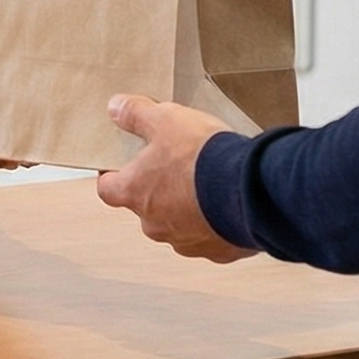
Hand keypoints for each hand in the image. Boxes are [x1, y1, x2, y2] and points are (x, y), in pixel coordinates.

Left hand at [95, 94, 253, 263]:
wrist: (250, 190)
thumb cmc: (202, 156)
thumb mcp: (166, 119)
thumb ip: (136, 114)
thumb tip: (115, 107)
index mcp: (135, 193)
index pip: (108, 189)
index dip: (112, 176)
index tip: (120, 166)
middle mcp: (154, 224)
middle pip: (146, 207)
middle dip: (158, 189)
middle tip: (177, 167)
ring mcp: (186, 241)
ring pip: (179, 224)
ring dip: (188, 208)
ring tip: (209, 185)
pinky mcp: (217, 251)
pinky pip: (212, 236)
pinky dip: (216, 223)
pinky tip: (231, 204)